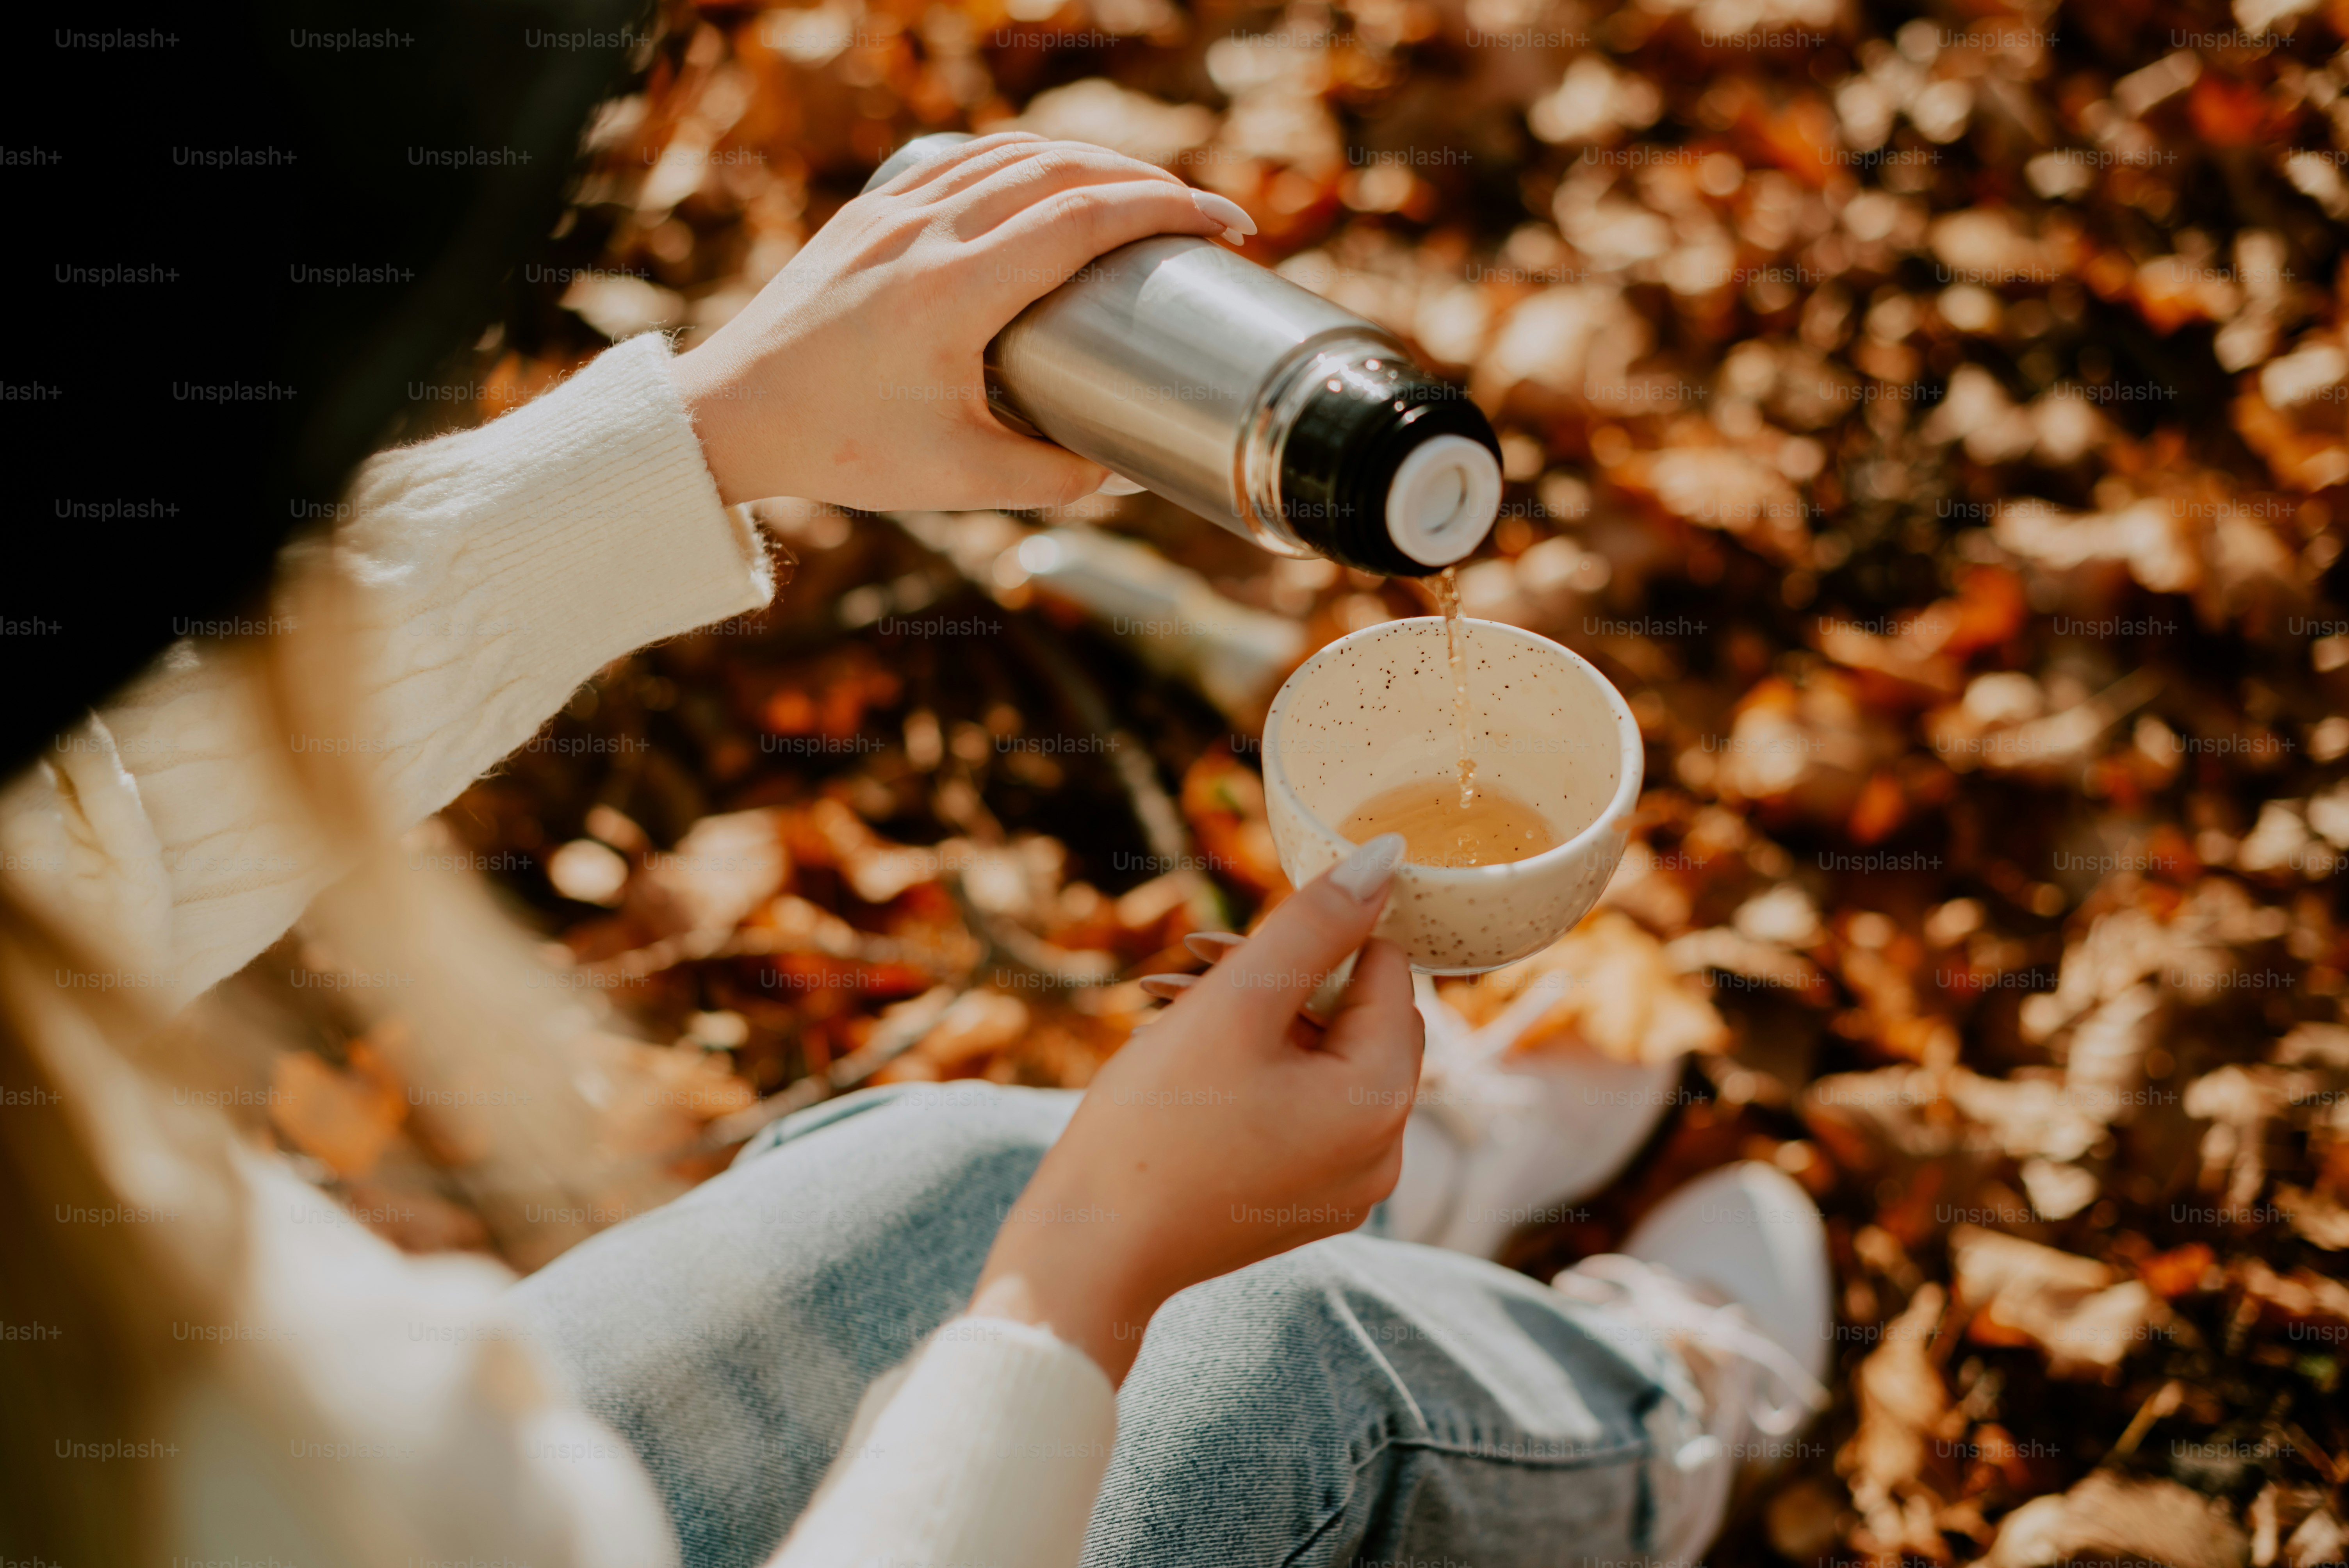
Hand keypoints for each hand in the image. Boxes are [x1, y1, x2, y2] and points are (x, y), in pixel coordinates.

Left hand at [668, 133, 1255, 512]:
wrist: (734, 416)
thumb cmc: (843, 450)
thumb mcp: (961, 481)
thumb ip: (1052, 477)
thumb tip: (1122, 468)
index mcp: (955, 291)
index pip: (1083, 217)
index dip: (1164, 208)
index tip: (1220, 222)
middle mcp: (925, 232)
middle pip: (1060, 168)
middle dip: (1145, 179)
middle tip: (1197, 212)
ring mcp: (892, 210)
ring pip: (1011, 152)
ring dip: (1088, 161)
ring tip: (1138, 192)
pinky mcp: (869, 211)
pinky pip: (962, 158)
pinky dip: (1023, 159)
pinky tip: (1052, 180)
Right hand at [967, 834, 1420, 1382]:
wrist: (1087, 1254)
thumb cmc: (1152, 1128)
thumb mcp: (1235, 1005)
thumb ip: (1314, 926)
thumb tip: (1386, 859)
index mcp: (1380, 1102)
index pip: (1388, 974)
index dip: (1320, 937)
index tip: (1241, 938)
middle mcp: (1383, 1154)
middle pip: (1357, 1021)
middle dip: (1281, 979)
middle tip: (1195, 963)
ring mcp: (1344, 1188)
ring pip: (1320, 1063)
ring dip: (1256, 1022)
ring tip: (1172, 1009)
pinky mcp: (1303, 1203)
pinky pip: (1300, 1112)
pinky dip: (1253, 1073)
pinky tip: (1184, 1063)